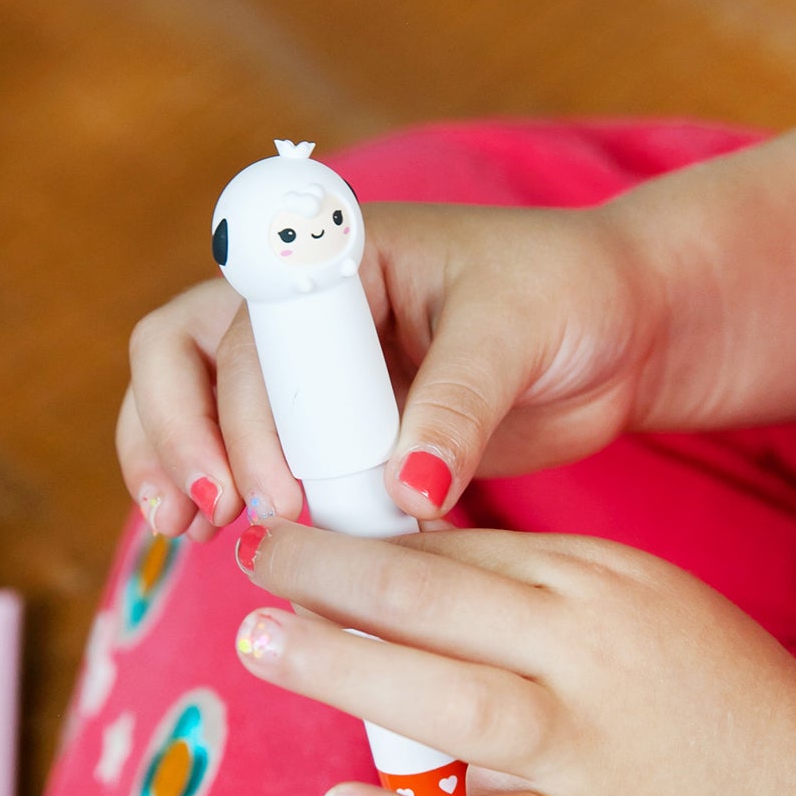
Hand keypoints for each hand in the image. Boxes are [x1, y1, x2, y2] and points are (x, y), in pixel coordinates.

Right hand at [116, 201, 670, 535]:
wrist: (619, 332)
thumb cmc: (573, 296)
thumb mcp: (519, 333)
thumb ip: (458, 406)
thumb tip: (404, 493)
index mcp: (338, 255)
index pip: (247, 325)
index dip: (242, 411)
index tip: (278, 491)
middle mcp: (305, 304)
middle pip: (184, 351)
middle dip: (180, 434)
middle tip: (220, 517)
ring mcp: (312, 366)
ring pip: (197, 399)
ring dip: (176, 460)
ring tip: (192, 534)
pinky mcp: (334, 424)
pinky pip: (255, 454)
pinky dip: (232, 491)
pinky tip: (229, 539)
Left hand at [231, 519, 795, 795]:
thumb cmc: (713, 691)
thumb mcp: (636, 600)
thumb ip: (533, 585)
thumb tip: (407, 562)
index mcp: (598, 586)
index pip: (460, 550)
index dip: (363, 538)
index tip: (297, 529)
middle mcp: (587, 657)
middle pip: (434, 603)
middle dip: (327, 574)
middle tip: (252, 560)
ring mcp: (585, 755)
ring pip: (445, 701)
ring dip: (340, 670)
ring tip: (261, 646)